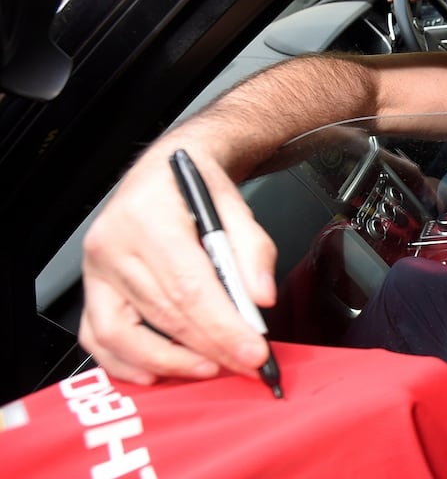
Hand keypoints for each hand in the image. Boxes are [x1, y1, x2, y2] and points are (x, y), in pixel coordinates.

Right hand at [79, 140, 278, 384]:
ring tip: (210, 368)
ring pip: (124, 335)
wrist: (164, 170)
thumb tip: (260, 298)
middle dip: (210, 349)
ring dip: (171, 362)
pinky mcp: (91, 290)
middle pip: (163, 314)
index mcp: (148, 218)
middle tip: (246, 366)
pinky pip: (98, 338)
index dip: (223, 328)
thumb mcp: (235, 204)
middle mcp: (112, 245)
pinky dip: (126, 363)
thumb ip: (253, 250)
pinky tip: (160, 371)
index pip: (189, 288)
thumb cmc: (195, 186)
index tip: (254, 353)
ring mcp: (95, 271)